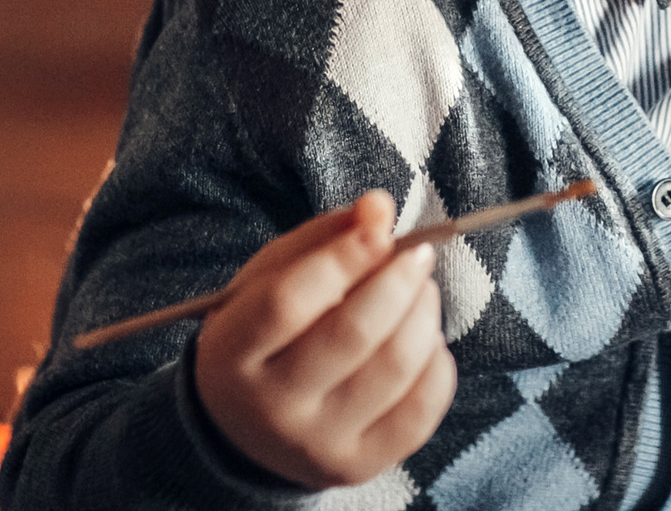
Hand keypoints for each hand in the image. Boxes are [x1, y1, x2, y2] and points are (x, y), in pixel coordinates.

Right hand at [191, 191, 458, 487]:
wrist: (249, 428)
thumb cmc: (267, 332)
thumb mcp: (272, 277)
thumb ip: (324, 237)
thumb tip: (380, 206)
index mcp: (233, 354)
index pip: (289, 301)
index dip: (344, 256)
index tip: (380, 225)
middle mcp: (271, 409)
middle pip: (351, 334)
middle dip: (398, 281)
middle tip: (418, 254)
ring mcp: (318, 445)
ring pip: (395, 369)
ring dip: (424, 313)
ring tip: (421, 290)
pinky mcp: (361, 465)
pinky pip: (423, 408)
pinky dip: (437, 360)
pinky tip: (423, 338)